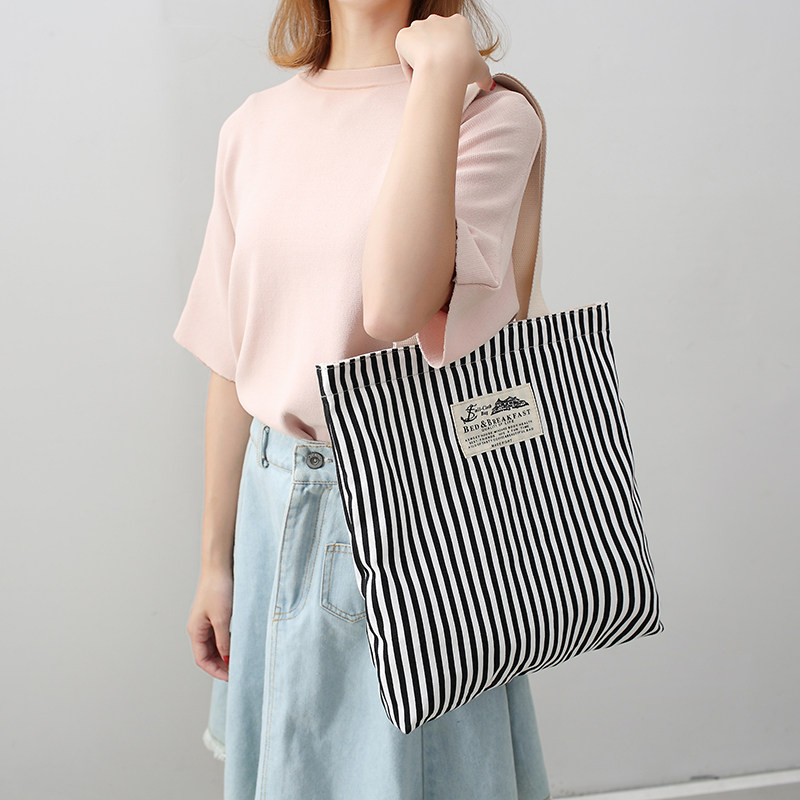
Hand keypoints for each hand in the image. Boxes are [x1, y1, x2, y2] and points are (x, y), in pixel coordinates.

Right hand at [187, 566, 232, 680]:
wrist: (220, 567)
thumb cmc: (218, 589)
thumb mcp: (222, 618)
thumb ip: (223, 641)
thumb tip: (226, 660)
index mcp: (196, 630)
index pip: (202, 660)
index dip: (215, 671)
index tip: (231, 677)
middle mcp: (198, 628)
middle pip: (207, 654)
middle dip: (221, 665)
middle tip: (237, 671)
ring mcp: (206, 621)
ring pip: (214, 645)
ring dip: (224, 655)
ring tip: (239, 660)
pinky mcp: (215, 614)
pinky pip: (219, 635)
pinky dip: (227, 643)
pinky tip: (238, 644)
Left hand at [395, 13, 493, 91]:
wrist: (443, 69)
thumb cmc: (463, 67)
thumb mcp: (481, 71)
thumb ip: (485, 76)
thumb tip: (489, 85)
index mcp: (458, 23)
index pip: (453, 38)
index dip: (452, 57)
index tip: (452, 71)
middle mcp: (437, 20)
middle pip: (434, 39)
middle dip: (435, 56)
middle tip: (439, 75)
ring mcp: (419, 25)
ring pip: (417, 45)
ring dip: (420, 61)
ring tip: (428, 78)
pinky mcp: (403, 35)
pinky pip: (404, 53)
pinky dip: (408, 66)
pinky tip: (417, 77)